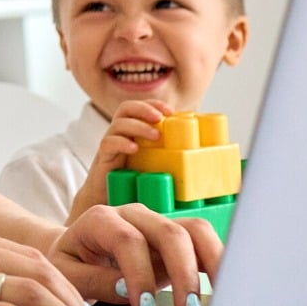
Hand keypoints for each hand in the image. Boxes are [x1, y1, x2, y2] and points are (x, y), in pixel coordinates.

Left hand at [49, 203, 222, 305]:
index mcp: (101, 219)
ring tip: (214, 300)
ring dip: (210, 264)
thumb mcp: (67, 274)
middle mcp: (134, 215)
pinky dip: (218, 262)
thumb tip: (127, 289)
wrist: (72, 252)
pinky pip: (204, 242)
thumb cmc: (69, 263)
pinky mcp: (175, 239)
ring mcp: (158, 224)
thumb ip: (94, 281)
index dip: (140, 274)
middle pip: (169, 232)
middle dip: (183, 273)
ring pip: (195, 230)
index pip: (128, 240)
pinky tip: (225, 288)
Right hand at [65, 99, 171, 223]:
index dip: (153, 104)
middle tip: (160, 118)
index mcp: (132, 132)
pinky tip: (134, 148)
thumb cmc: (133, 184)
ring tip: (155, 136)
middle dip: (144, 109)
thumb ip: (169, 158)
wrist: (106, 201)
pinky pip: (108, 143)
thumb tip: (203, 160)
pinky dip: (121, 142)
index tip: (170, 111)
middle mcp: (120, 134)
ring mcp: (110, 145)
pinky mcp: (103, 159)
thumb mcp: (153, 166)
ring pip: (118, 124)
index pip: (139, 107)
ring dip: (138, 126)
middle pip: (126, 108)